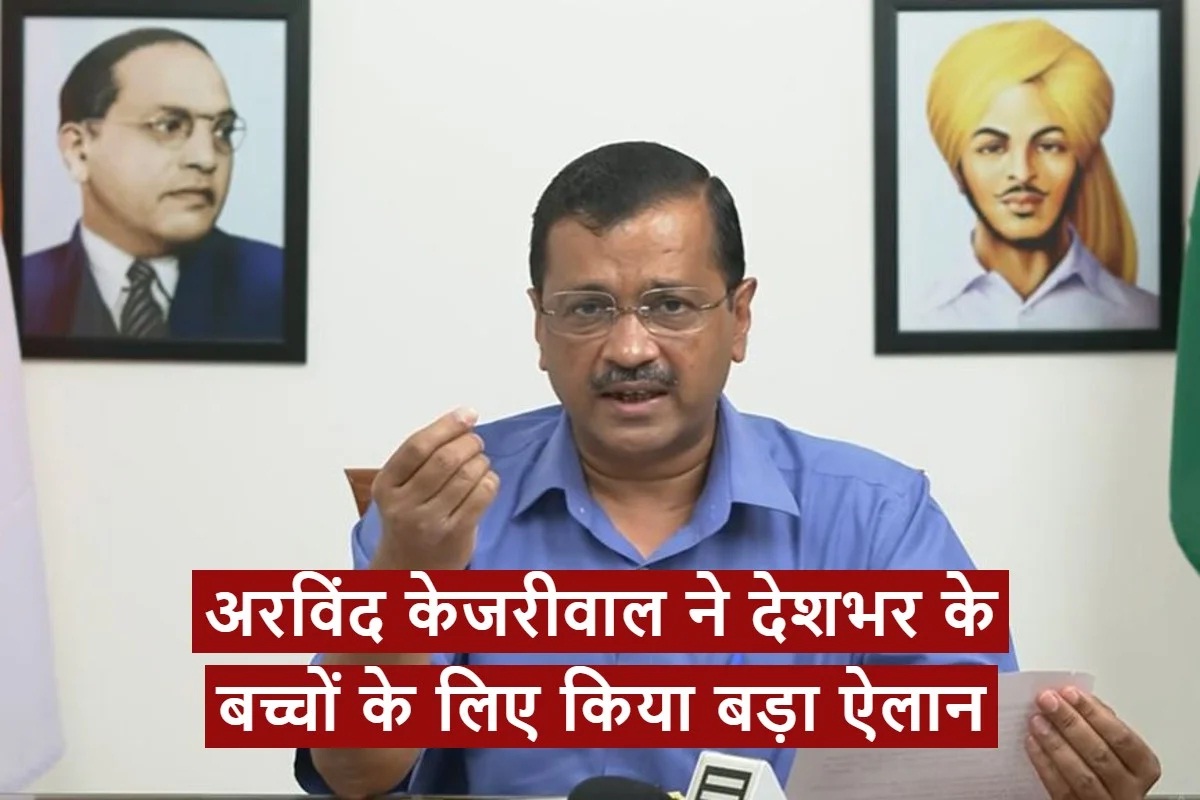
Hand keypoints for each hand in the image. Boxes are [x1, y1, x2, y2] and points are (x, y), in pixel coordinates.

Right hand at [369, 407, 499, 571]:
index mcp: (386, 485)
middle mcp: (404, 504)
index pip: (418, 447)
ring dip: (481, 461)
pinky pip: (482, 496)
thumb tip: (463, 421)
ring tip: (480, 462)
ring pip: (466, 476)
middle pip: (445, 459)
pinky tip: (486, 480)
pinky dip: (490, 481)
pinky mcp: (455, 535)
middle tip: (475, 442)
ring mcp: (429, 522)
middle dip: (468, 443)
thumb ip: (420, 459)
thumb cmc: (408, 518)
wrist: (408, 568)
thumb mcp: (399, 488)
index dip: (447, 426)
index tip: (467, 414)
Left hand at [1025, 686, 1160, 798]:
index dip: (1095, 713)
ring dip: (1056, 743)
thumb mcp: (1114, 748)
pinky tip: (1033, 744)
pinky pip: (1062, 790)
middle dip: (1070, 723)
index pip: (1122, 738)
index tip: (1070, 693)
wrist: (1095, 798)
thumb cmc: (1106, 770)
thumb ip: (1102, 726)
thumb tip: (1077, 699)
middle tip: (1048, 701)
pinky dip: (1045, 764)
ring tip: (1037, 720)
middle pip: (1100, 754)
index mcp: (1143, 767)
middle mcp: (1128, 789)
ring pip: (1082, 775)